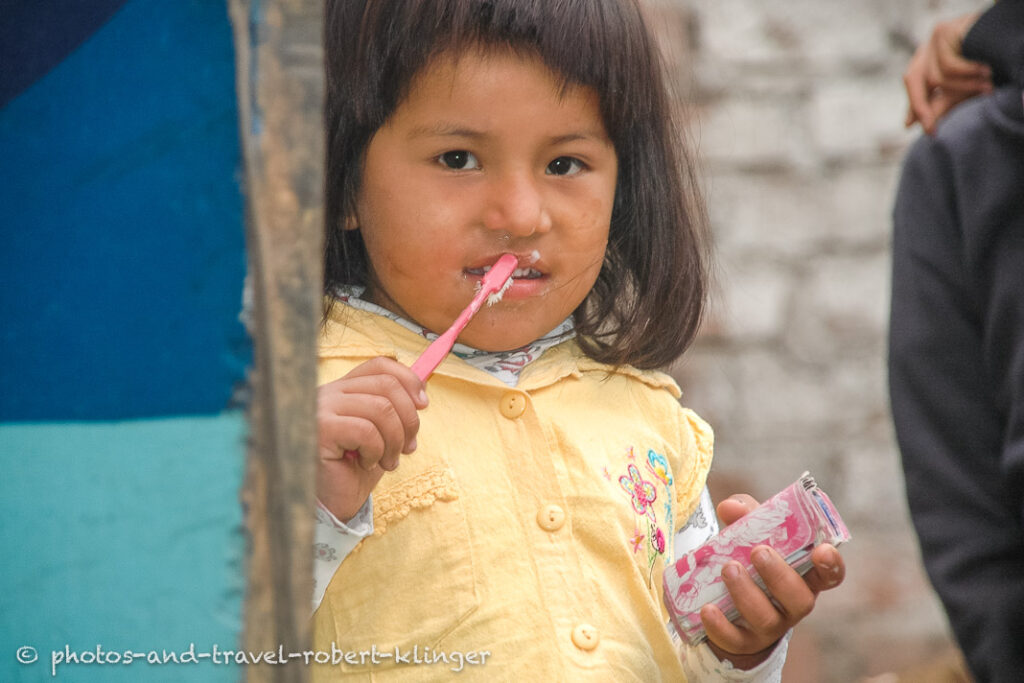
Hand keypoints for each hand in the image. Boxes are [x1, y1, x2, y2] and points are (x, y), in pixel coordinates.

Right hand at [316, 357, 427, 520]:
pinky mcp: (319, 428)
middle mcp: (329, 392)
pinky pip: (366, 430)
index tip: (423, 405)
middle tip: (408, 448)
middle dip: (409, 419)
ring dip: (395, 441)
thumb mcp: (383, 434)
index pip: (380, 365)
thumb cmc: (356, 469)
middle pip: (387, 385)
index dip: (408, 380)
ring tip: (388, 462)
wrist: (333, 504)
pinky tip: (365, 464)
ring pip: (381, 408)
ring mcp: (321, 408)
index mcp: (343, 389)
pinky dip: (376, 451)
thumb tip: (422, 392)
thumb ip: (396, 410)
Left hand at [700, 494, 845, 669]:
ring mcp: (769, 626)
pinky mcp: (742, 641)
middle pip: (800, 599)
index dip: (832, 565)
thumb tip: (731, 508)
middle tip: (758, 552)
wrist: (724, 604)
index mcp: (803, 576)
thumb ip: (744, 514)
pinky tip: (707, 609)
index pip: (830, 575)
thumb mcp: (748, 533)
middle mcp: (791, 604)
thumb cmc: (746, 560)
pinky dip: (720, 625)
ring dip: (747, 593)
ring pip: (766, 618)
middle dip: (780, 575)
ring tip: (728, 568)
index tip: (822, 550)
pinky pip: (734, 639)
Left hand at [903, 11, 989, 134]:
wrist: (1006, 38)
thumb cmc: (987, 61)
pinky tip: (985, 71)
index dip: (913, 104)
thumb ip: (941, 103)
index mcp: (929, 57)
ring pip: (933, 77)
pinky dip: (967, 73)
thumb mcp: (962, 88)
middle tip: (930, 129)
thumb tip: (921, 125)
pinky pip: (947, 66)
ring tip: (988, 87)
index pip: (913, 83)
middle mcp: (928, 46)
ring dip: (962, 87)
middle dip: (921, 107)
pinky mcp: (943, 32)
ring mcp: (934, 38)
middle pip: (912, 79)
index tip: (908, 126)